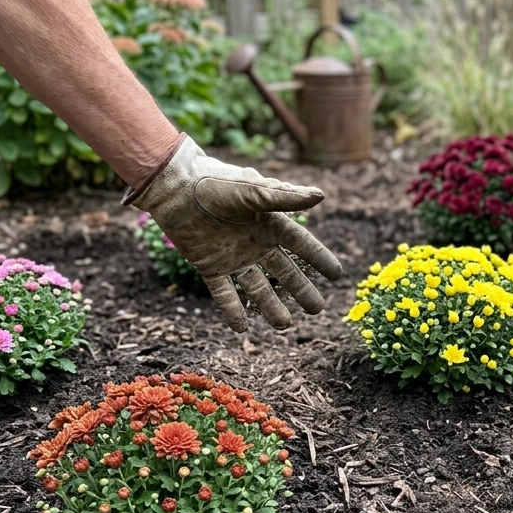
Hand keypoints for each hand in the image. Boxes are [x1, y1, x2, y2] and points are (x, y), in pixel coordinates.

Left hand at [127, 137, 342, 330]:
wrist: (176, 188)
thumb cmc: (217, 183)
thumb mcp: (254, 191)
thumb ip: (286, 197)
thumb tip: (321, 195)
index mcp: (269, 223)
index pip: (301, 245)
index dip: (319, 259)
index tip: (337, 275)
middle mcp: (255, 243)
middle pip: (284, 272)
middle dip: (301, 290)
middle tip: (317, 309)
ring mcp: (233, 257)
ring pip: (257, 288)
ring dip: (270, 307)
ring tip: (284, 326)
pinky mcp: (209, 266)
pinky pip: (224, 293)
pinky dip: (232, 311)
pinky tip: (241, 328)